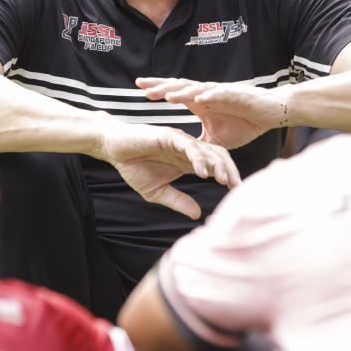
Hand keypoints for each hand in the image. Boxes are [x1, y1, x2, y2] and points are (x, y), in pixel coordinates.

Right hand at [98, 123, 239, 218]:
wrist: (113, 149)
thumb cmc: (133, 166)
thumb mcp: (157, 191)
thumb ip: (177, 200)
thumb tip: (197, 214)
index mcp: (189, 160)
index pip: (216, 165)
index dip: (228, 176)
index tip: (237, 192)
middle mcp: (189, 149)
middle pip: (219, 156)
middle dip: (229, 171)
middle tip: (237, 186)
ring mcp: (180, 141)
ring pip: (207, 150)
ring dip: (217, 165)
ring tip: (223, 180)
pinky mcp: (169, 136)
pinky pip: (188, 146)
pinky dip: (197, 158)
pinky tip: (201, 172)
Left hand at [137, 77, 286, 150]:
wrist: (270, 114)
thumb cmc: (244, 123)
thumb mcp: (215, 140)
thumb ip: (198, 145)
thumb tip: (183, 158)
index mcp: (200, 102)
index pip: (174, 93)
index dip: (157, 89)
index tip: (138, 88)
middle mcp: (207, 95)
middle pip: (180, 88)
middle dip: (161, 87)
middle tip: (141, 85)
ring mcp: (221, 94)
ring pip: (197, 90)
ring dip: (182, 93)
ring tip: (166, 95)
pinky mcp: (237, 96)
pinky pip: (221, 95)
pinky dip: (210, 97)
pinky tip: (199, 99)